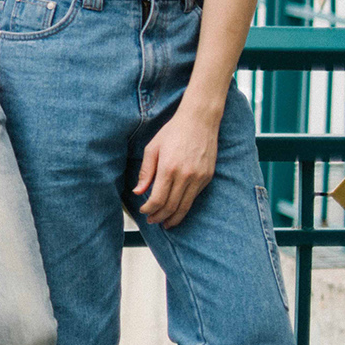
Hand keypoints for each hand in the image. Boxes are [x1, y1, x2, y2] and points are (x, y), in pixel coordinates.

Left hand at [134, 105, 219, 228]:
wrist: (199, 121)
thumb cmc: (172, 132)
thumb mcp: (152, 148)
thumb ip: (146, 172)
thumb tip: (137, 191)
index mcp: (169, 168)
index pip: (158, 199)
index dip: (149, 209)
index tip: (143, 211)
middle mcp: (186, 176)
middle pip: (172, 206)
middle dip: (160, 217)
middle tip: (152, 221)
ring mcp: (199, 178)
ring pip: (186, 206)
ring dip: (174, 217)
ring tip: (165, 223)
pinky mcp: (207, 178)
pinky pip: (195, 198)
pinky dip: (185, 207)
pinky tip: (178, 210)